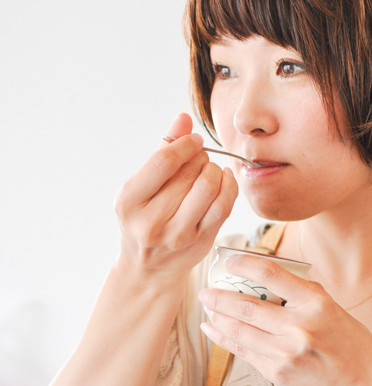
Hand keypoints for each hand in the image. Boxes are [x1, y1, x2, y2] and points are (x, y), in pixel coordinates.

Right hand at [114, 113, 238, 279]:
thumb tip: (183, 118)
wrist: (148, 267)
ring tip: (209, 169)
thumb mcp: (143, 184)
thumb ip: (164, 149)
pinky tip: (224, 179)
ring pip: (209, 187)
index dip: (184, 145)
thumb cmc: (145, 216)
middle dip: (200, 157)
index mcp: (129, 202)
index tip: (195, 140)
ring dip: (215, 170)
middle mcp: (151, 221)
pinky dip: (229, 185)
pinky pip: (224, 205)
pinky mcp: (201, 241)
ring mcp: (178, 234)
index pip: (163, 162)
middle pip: (189, 172)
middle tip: (201, 157)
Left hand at [198, 255, 371, 385]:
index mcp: (316, 304)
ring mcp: (286, 353)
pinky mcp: (277, 373)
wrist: (360, 385)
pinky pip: (243, 351)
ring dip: (217, 317)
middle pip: (247, 306)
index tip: (231, 259)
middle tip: (206, 290)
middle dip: (219, 297)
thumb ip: (306, 294)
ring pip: (239, 331)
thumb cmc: (351, 345)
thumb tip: (277, 278)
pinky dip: (224, 339)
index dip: (245, 264)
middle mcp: (299, 327)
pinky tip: (215, 330)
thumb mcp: (335, 309)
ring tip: (208, 307)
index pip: (271, 275)